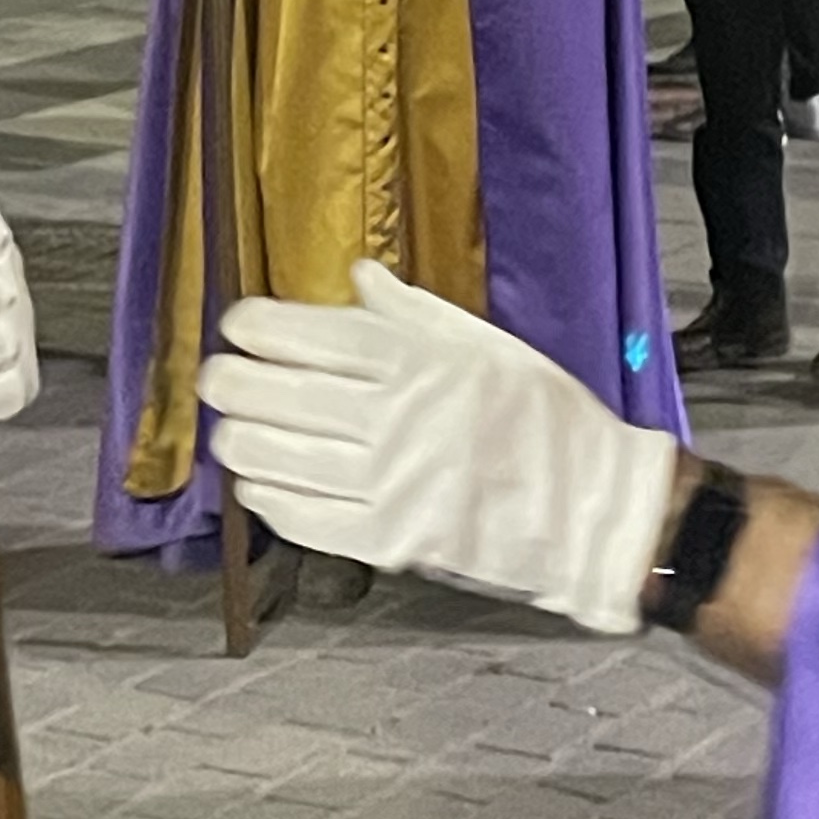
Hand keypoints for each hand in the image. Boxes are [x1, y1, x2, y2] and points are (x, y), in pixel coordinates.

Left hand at [200, 260, 677, 634]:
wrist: (599, 516)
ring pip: (276, 457)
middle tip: (219, 378)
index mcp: (419, 362)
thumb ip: (414, 313)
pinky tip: (259, 485)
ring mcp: (391, 484)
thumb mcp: (490, 347)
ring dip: (238, 440)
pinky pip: (304, 520)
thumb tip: (358, 276)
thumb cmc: (549, 424)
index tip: (238, 325)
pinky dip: (269, 499)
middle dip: (230, 382)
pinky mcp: (392, 542)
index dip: (255, 327)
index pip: (307, 334)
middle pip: (275, 393)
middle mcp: (396, 418)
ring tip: (231, 431)